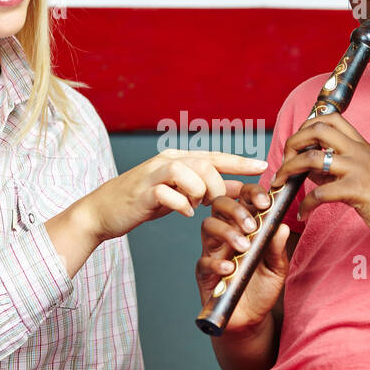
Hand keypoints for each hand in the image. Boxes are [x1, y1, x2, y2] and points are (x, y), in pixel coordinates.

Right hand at [80, 150, 267, 242]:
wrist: (104, 211)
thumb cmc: (146, 201)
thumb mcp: (182, 194)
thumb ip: (210, 189)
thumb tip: (242, 188)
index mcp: (180, 159)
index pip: (216, 156)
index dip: (241, 162)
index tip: (264, 167)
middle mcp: (168, 160)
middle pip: (206, 164)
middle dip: (220, 188)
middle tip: (220, 207)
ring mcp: (154, 174)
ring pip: (189, 173)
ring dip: (199, 194)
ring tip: (197, 207)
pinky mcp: (143, 191)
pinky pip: (169, 193)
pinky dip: (181, 205)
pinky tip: (184, 213)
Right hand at [196, 185, 291, 334]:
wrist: (251, 319)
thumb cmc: (263, 288)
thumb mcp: (277, 267)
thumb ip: (277, 248)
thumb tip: (282, 225)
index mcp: (245, 226)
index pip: (242, 198)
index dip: (251, 193)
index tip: (265, 202)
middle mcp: (227, 234)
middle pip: (220, 204)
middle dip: (236, 209)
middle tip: (252, 226)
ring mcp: (213, 251)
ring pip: (208, 226)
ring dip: (227, 232)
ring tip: (244, 247)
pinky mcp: (204, 272)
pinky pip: (204, 260)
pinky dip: (218, 262)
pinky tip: (232, 268)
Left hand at [270, 112, 369, 249]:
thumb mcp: (364, 176)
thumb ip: (338, 168)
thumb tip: (310, 168)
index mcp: (362, 145)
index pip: (331, 118)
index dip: (307, 125)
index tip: (296, 143)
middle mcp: (359, 152)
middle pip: (317, 129)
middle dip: (293, 142)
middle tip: (283, 160)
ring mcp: (359, 170)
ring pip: (313, 158)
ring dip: (289, 170)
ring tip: (281, 183)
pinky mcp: (357, 191)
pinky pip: (320, 192)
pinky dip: (305, 204)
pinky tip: (302, 213)